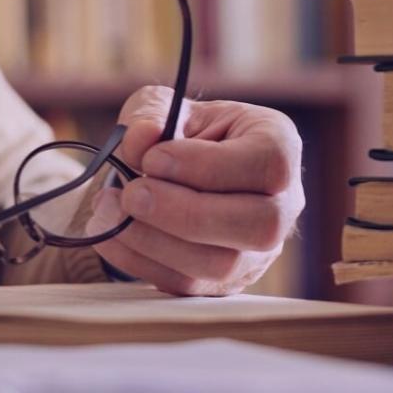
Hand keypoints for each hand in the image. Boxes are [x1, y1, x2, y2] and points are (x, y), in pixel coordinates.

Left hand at [87, 85, 304, 295]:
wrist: (178, 176)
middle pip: (260, 225)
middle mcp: (283, 204)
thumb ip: (150, 114)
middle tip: (132, 194)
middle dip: (187, 213)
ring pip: (223, 264)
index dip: (209, 166)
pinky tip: (109, 234)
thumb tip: (141, 139)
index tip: (153, 159)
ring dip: (156, 241)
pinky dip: (140, 260)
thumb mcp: (165, 107)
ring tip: (109, 211)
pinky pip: (188, 284)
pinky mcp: (225, 282)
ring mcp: (259, 251)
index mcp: (278, 145)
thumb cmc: (182, 135)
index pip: (268, 164)